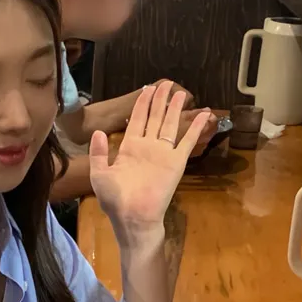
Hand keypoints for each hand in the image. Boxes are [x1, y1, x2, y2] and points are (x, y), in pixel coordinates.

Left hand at [89, 82, 214, 234]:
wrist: (132, 217)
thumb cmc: (115, 200)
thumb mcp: (99, 174)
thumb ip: (98, 153)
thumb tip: (98, 132)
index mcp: (129, 147)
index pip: (138, 119)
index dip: (143, 103)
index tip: (149, 88)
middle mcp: (148, 147)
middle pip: (156, 117)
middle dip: (161, 100)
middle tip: (167, 83)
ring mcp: (163, 154)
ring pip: (171, 125)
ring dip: (176, 109)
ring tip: (182, 93)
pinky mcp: (176, 162)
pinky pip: (188, 142)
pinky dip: (196, 128)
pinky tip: (204, 114)